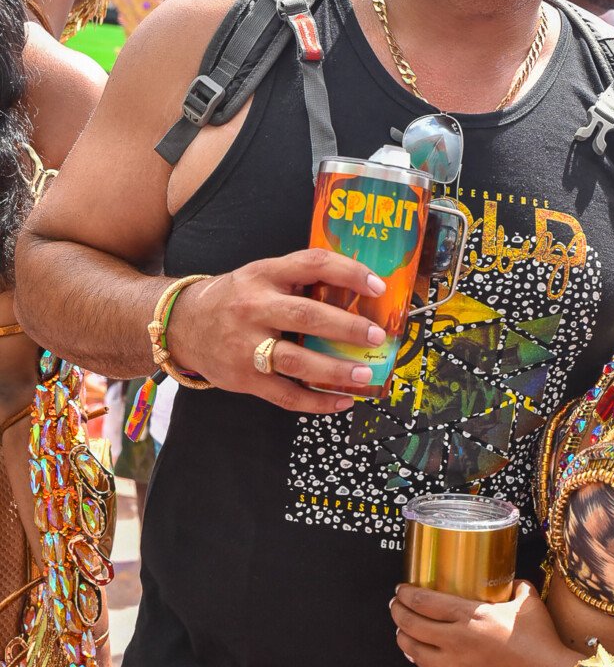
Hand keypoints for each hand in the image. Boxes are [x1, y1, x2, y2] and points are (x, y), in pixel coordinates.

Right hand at [168, 249, 387, 413]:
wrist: (182, 324)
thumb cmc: (236, 299)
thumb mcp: (261, 276)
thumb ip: (299, 279)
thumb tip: (357, 291)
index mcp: (264, 274)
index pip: (312, 265)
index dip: (349, 273)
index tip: (378, 287)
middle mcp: (254, 307)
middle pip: (307, 317)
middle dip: (347, 328)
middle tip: (376, 337)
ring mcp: (246, 345)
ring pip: (297, 360)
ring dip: (336, 370)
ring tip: (364, 375)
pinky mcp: (244, 377)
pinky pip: (285, 394)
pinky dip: (317, 401)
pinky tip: (341, 401)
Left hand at [390, 581, 572, 666]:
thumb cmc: (542, 642)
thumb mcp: (528, 603)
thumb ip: (516, 587)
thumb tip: (512, 582)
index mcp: (470, 616)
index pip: (424, 602)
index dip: (407, 594)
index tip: (402, 589)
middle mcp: (456, 641)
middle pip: (411, 625)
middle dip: (397, 612)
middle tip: (395, 605)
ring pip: (414, 651)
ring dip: (403, 637)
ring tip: (401, 630)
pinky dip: (419, 659)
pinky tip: (419, 654)